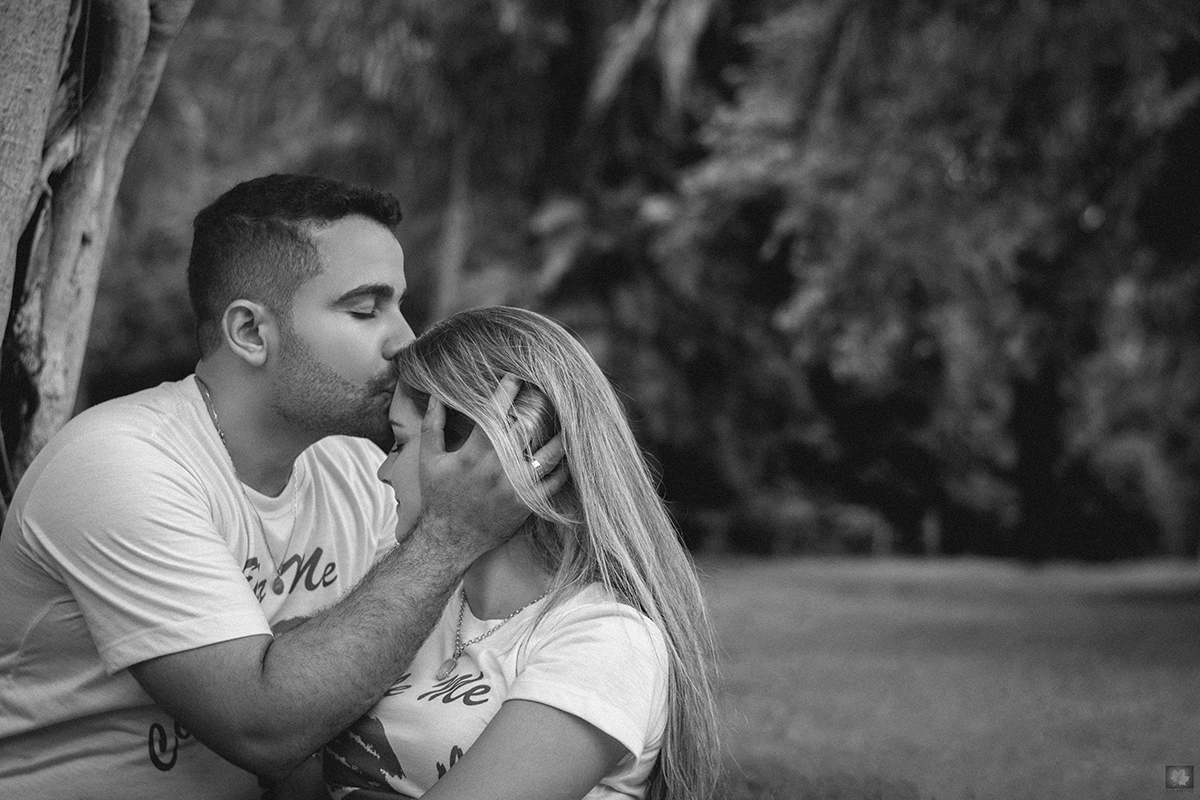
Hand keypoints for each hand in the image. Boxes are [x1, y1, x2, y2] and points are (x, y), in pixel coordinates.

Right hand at [414, 375, 565, 558]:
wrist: (449, 541)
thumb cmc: (438, 498)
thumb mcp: (429, 461)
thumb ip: (432, 426)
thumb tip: (436, 396)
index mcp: (474, 454)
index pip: (495, 413)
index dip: (507, 391)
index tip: (516, 377)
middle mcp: (499, 469)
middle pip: (527, 428)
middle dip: (538, 405)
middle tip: (545, 391)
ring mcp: (516, 488)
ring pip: (548, 454)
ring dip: (559, 434)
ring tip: (566, 418)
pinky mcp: (528, 504)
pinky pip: (554, 482)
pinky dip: (563, 466)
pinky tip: (567, 452)